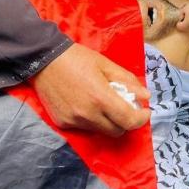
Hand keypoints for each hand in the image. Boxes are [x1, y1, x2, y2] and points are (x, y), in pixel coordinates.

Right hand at [31, 43, 150, 136]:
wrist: (43, 59)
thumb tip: (145, 96)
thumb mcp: (104, 63)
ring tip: (101, 103)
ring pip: (100, 130)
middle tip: (123, 107)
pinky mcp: (63, 123)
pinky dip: (89, 119)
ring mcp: (74, 120)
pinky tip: (83, 103)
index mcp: (101, 97)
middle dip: (125, 121)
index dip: (141, 118)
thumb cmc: (76, 58)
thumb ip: (126, 80)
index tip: (143, 111)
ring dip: (106, 120)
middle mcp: (88, 114)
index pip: (129, 121)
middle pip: (117, 131)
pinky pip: (83, 127)